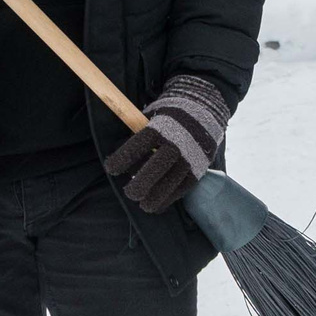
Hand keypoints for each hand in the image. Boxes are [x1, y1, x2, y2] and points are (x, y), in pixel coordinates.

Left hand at [105, 73, 230, 213]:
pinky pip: (184, 187)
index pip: (138, 145)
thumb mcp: (152, 116)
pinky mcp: (199, 167)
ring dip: (156, 197)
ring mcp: (190, 156)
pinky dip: (170, 198)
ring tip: (144, 205)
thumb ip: (137, 133)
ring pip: (172, 181)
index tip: (111, 169)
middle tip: (130, 193)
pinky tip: (158, 205)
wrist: (204, 110)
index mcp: (161, 127)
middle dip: (141, 184)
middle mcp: (176, 142)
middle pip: (156, 167)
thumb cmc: (168, 117)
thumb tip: (117, 151)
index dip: (122, 159)